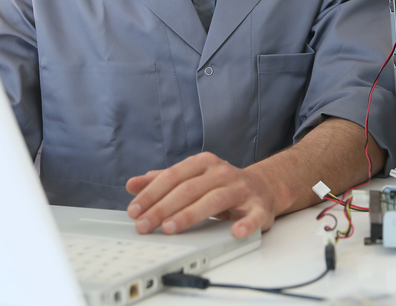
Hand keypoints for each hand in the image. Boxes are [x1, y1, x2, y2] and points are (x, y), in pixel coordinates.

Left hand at [125, 152, 281, 238]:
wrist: (263, 187)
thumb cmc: (221, 185)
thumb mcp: (191, 178)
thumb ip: (163, 180)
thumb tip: (132, 184)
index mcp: (203, 163)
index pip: (173, 176)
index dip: (152, 193)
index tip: (135, 210)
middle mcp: (222, 173)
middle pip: (189, 189)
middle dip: (163, 208)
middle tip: (145, 225)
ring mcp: (242, 188)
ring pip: (214, 200)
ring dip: (190, 215)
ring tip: (170, 228)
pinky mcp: (259, 206)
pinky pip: (254, 215)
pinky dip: (247, 224)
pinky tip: (236, 232)